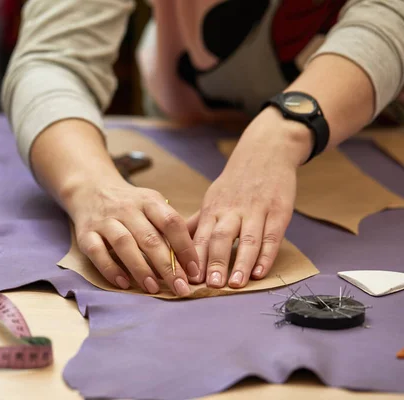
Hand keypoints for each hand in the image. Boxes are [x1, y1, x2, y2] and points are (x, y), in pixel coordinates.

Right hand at [65, 178, 199, 296]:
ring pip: (124, 243)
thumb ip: (168, 228)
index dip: (185, 248)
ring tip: (153, 288)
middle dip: (167, 266)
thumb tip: (191, 262)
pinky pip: (97, 252)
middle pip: (149, 237)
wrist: (90, 188)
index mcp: (149, 201)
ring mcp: (105, 220)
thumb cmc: (129, 204)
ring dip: (140, 268)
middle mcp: (127, 208)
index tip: (195, 271)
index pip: (171, 223)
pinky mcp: (85, 233)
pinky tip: (124, 283)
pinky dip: (110, 269)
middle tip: (180, 288)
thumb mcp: (151, 205)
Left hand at [189, 108, 311, 288]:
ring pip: (248, 239)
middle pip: (221, 237)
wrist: (267, 151)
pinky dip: (267, 255)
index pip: (201, 236)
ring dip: (242, 263)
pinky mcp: (279, 211)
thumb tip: (175, 245)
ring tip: (236, 284)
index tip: (189, 279)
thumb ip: (199, 223)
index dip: (195, 258)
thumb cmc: (236, 181)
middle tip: (211, 286)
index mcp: (213, 208)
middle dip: (215, 262)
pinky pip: (272, 236)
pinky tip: (261, 272)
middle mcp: (233, 210)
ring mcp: (257, 210)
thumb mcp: (213, 198)